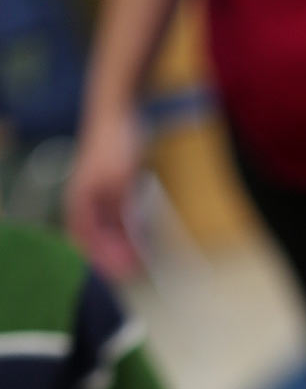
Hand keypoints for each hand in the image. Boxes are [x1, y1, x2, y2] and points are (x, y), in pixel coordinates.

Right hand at [64, 111, 144, 277]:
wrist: (117, 115)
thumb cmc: (113, 147)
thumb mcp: (121, 184)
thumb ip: (123, 214)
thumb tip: (130, 243)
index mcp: (79, 202)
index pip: (86, 241)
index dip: (102, 260)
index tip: (121, 273)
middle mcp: (85, 204)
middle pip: (98, 241)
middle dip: (115, 258)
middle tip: (135, 272)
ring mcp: (98, 199)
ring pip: (109, 234)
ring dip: (123, 248)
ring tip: (141, 262)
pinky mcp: (112, 194)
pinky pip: (119, 222)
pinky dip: (129, 234)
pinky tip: (143, 243)